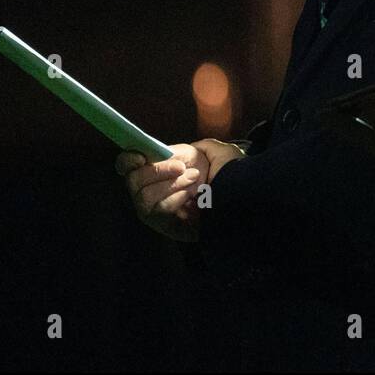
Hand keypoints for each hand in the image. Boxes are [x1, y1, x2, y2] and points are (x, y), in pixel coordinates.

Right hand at [115, 139, 243, 241]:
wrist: (247, 197)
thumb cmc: (230, 173)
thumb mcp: (212, 152)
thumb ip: (186, 149)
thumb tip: (164, 153)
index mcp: (160, 169)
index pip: (127, 165)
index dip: (128, 160)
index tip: (140, 156)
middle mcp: (153, 189)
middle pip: (132, 181)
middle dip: (156, 171)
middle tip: (182, 167)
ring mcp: (157, 210)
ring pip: (143, 197)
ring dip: (169, 185)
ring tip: (195, 180)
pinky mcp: (166, 226)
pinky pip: (157, 212)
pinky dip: (173, 199)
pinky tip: (191, 197)